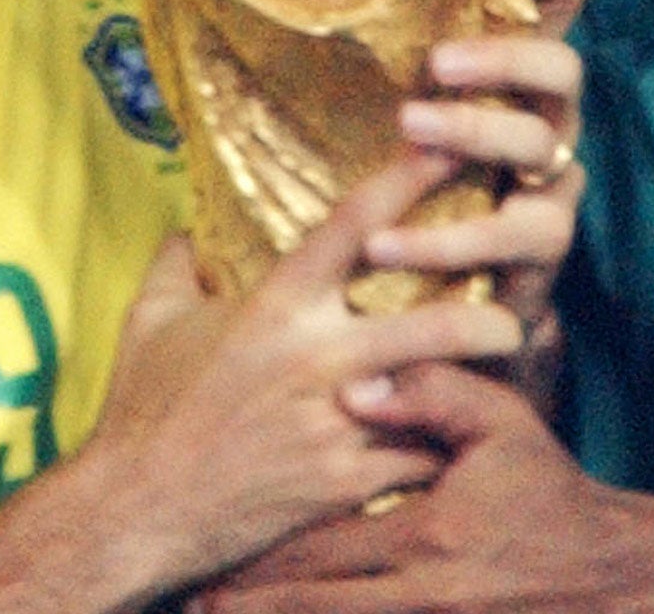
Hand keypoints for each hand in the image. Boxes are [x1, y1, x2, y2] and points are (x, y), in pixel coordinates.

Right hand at [0, 153, 526, 611]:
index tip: (458, 143)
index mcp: (276, 304)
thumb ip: (177, 264)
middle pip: (430, 321)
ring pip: (439, 395)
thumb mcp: (149, 321)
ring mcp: (335, 424)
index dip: (414, 176)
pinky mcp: (342, 484)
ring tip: (515, 359)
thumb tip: (186, 229)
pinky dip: (449, 446)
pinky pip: (419, 462)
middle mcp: (315, 358)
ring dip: (484, 378)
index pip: (357, 223)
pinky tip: (477, 433)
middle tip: (520, 289)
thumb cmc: (141, 410)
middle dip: (486, 307)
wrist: (133, 511)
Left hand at [201, 363, 653, 613]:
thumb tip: (357, 384)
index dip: (258, 564)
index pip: (321, 555)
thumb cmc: (551, 493)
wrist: (616, 575)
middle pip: (312, 609)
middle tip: (189, 602)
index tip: (205, 561)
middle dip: (248, 608)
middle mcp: (420, 598)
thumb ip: (433, 393)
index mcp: (426, 540)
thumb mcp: (503, 426)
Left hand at [369, 0, 587, 344]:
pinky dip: (449, 240)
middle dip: (505, 58)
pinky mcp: (538, 261)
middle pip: (562, 71)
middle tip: (437, 61)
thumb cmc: (403, 189)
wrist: (435, 314)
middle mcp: (547, 126)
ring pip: (545, 149)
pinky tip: (385, 245)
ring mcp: (550, 192)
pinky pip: (514, 239)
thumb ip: (377, 62)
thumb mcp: (391, 115)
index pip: (561, 1)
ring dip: (476, 132)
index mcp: (517, 79)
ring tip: (406, 129)